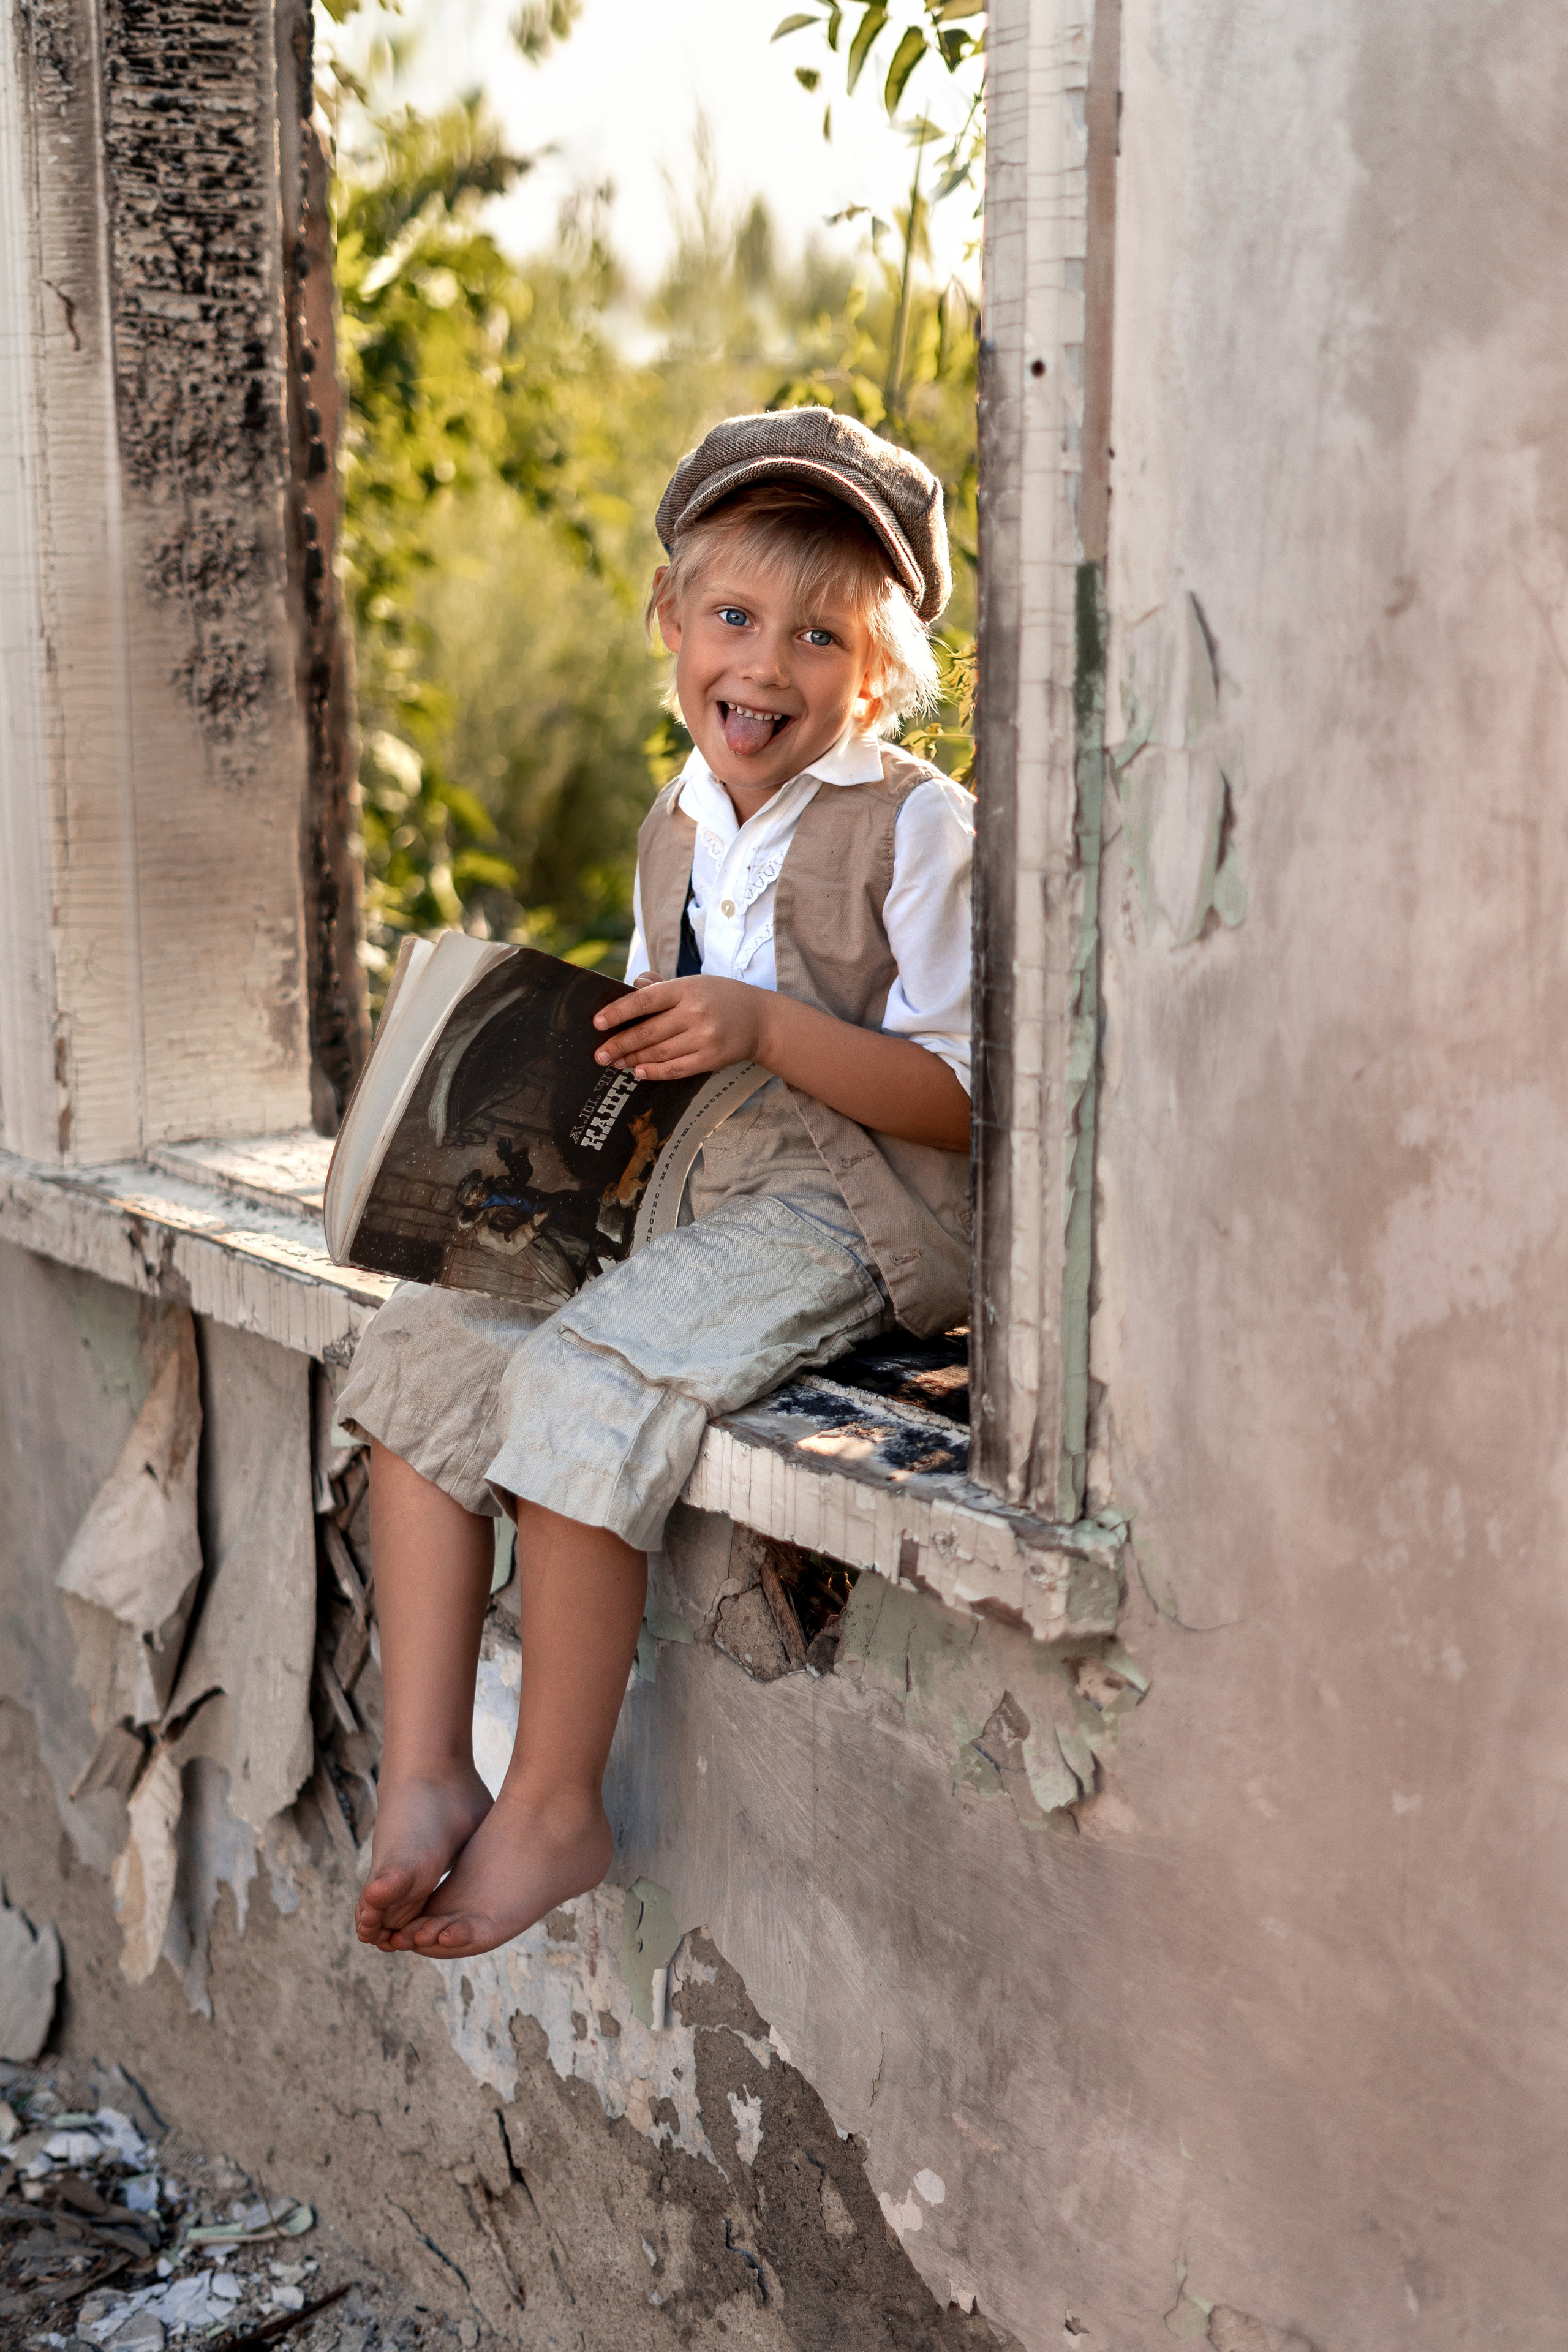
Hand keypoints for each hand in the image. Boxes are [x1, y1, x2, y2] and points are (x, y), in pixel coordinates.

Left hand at [593, 976, 768, 1080]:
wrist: (760, 1019)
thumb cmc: (718, 997)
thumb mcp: (693, 982)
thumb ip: (660, 986)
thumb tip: (631, 988)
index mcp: (686, 988)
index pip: (644, 1001)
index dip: (618, 1012)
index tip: (597, 1022)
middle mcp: (695, 1012)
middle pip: (648, 1032)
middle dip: (619, 1044)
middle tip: (600, 1054)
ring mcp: (705, 1037)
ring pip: (659, 1052)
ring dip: (633, 1059)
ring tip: (616, 1063)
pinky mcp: (712, 1058)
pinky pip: (676, 1068)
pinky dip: (655, 1071)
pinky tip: (639, 1072)